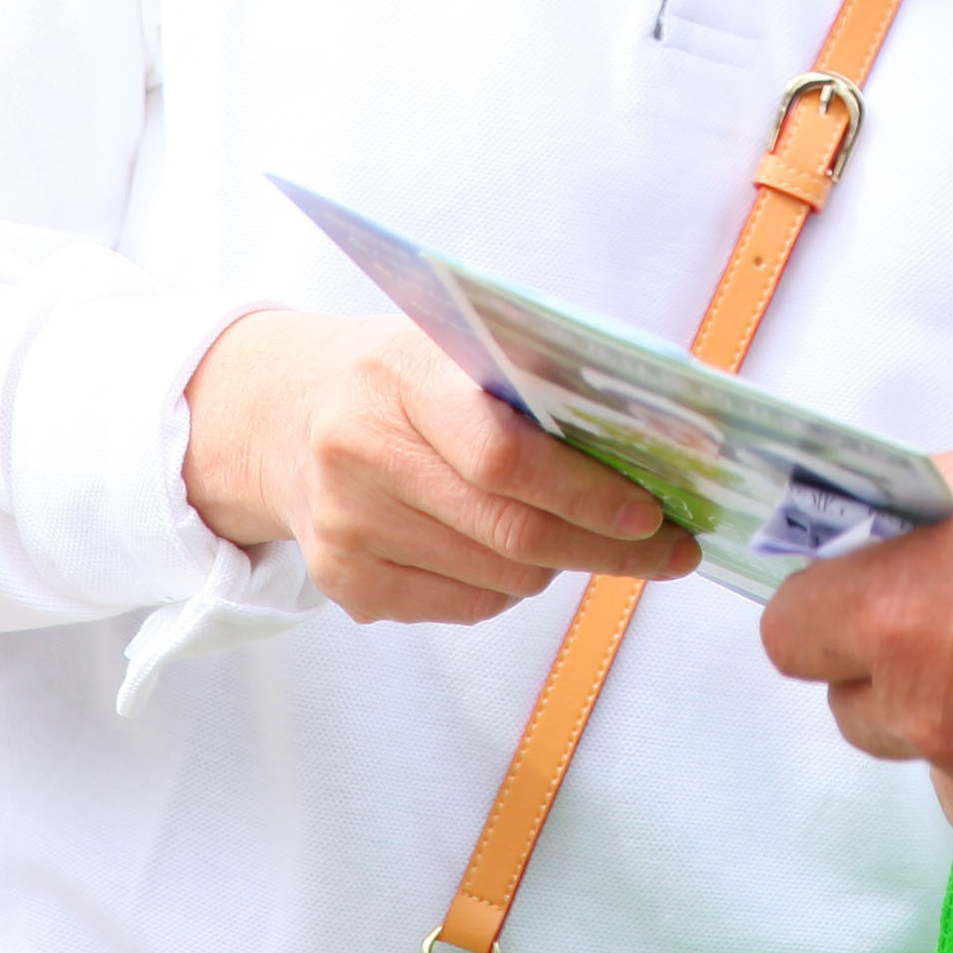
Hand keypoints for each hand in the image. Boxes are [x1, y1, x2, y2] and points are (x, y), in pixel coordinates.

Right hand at [181, 311, 695, 622]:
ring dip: (562, 565)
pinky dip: (509, 587)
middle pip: (509, 531)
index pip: (504, 455)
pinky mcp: (344, 583)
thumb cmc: (400, 377)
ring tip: (593, 540)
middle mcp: (358, 451)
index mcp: (399, 372)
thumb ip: (534, 384)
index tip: (651, 512)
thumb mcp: (453, 346)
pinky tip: (515, 554)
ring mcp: (345, 526)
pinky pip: (464, 606)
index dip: (586, 493)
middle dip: (604, 548)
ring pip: (497, 578)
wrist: (286, 417)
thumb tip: (658, 444)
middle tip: (667, 552)